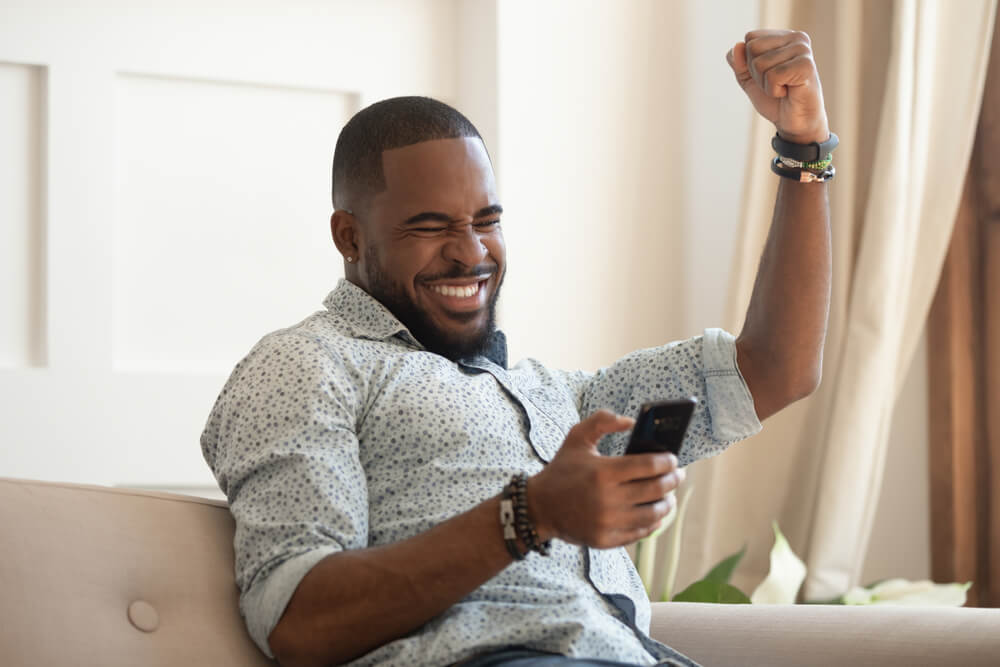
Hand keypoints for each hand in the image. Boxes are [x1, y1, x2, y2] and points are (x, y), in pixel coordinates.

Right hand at [526, 410, 684, 548]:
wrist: (539, 507)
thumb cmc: (562, 470)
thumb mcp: (576, 438)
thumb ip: (602, 421)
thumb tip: (631, 421)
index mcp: (603, 472)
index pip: (649, 466)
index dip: (667, 462)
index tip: (673, 460)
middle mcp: (608, 499)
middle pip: (656, 490)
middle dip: (673, 480)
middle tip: (678, 475)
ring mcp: (608, 522)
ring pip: (653, 514)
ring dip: (667, 503)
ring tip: (668, 496)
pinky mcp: (606, 540)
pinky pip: (640, 533)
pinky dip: (653, 523)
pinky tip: (655, 514)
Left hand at [726, 30, 829, 144]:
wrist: (794, 122)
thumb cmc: (774, 99)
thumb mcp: (748, 79)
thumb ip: (738, 62)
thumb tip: (737, 45)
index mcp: (784, 36)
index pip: (750, 38)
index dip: (749, 62)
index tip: (767, 74)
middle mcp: (796, 38)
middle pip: (753, 48)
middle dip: (756, 73)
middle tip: (776, 83)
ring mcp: (803, 50)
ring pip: (760, 64)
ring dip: (765, 84)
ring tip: (783, 88)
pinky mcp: (806, 65)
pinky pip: (773, 76)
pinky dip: (774, 90)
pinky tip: (788, 92)